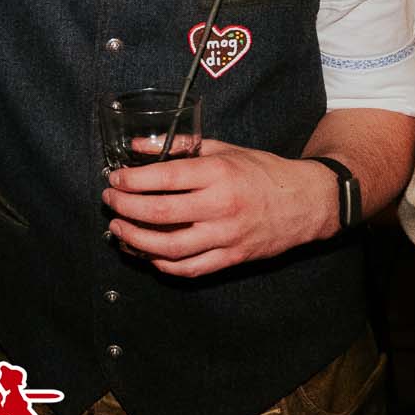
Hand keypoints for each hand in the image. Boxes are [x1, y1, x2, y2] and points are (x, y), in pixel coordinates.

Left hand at [103, 138, 340, 276]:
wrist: (305, 202)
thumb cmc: (262, 172)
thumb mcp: (225, 149)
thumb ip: (181, 146)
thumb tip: (140, 145)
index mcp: (219, 174)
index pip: (164, 179)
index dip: (132, 181)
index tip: (115, 179)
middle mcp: (221, 206)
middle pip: (160, 214)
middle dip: (126, 209)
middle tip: (110, 202)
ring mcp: (226, 236)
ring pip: (170, 247)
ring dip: (137, 240)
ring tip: (119, 230)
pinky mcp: (231, 258)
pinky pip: (190, 268)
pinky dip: (163, 264)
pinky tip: (148, 253)